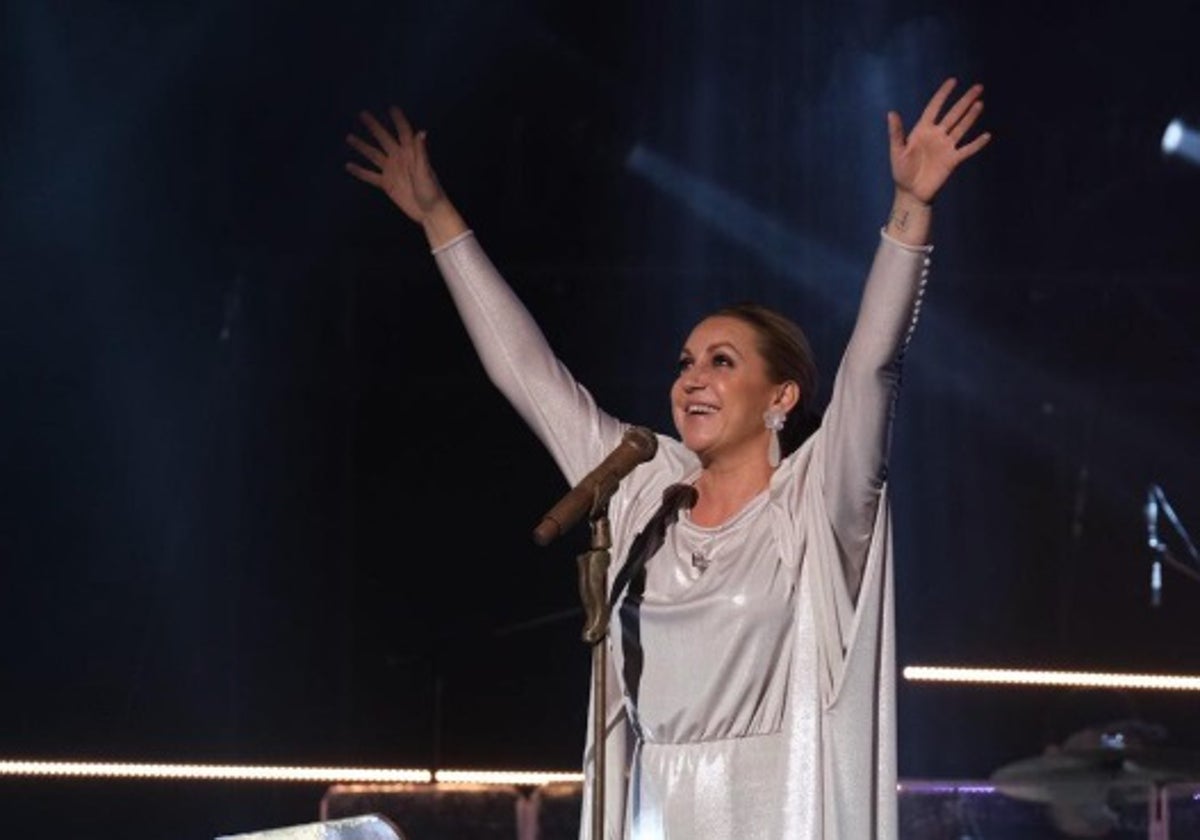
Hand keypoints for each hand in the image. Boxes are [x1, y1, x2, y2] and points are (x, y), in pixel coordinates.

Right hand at [345, 107, 445, 224]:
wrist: (430, 212)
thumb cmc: (432, 191)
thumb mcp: (426, 171)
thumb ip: (421, 152)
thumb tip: (421, 132)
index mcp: (411, 153)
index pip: (404, 132)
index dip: (398, 120)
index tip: (391, 108)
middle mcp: (400, 158)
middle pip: (384, 139)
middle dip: (374, 127)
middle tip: (362, 114)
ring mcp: (392, 171)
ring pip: (374, 155)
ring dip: (362, 146)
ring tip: (349, 137)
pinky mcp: (387, 184)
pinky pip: (370, 176)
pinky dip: (360, 171)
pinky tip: (348, 165)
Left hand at [887, 78, 990, 204]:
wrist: (911, 193)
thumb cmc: (901, 172)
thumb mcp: (897, 151)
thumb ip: (896, 133)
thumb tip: (891, 112)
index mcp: (922, 130)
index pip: (934, 108)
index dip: (943, 94)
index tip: (953, 81)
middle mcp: (937, 135)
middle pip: (954, 114)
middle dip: (965, 101)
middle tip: (978, 87)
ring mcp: (946, 147)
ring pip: (962, 127)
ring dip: (971, 116)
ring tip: (980, 103)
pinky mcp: (952, 160)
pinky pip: (967, 150)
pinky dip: (976, 144)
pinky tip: (986, 135)